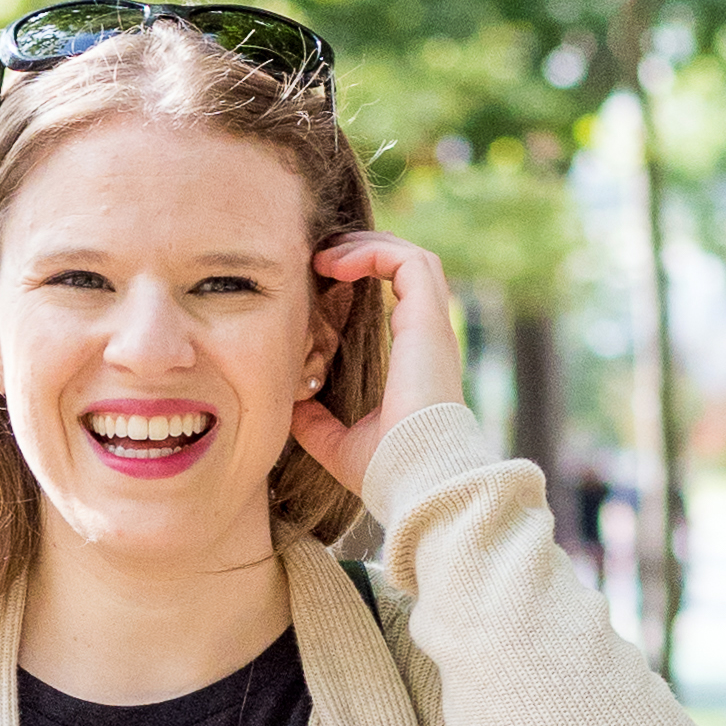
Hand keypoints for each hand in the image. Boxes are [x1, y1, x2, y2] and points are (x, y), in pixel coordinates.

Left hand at [295, 234, 462, 490]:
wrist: (415, 477)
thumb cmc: (386, 469)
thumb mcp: (337, 443)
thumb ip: (317, 422)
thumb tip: (292, 406)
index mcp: (416, 361)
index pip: (401, 299)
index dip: (367, 279)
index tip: (323, 281)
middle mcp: (429, 338)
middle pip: (408, 269)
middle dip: (365, 252)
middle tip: (320, 257)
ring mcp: (433, 327)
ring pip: (413, 258)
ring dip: (367, 247)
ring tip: (325, 256)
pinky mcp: (428, 320)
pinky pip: (408, 262)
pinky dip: (373, 253)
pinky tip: (335, 265)